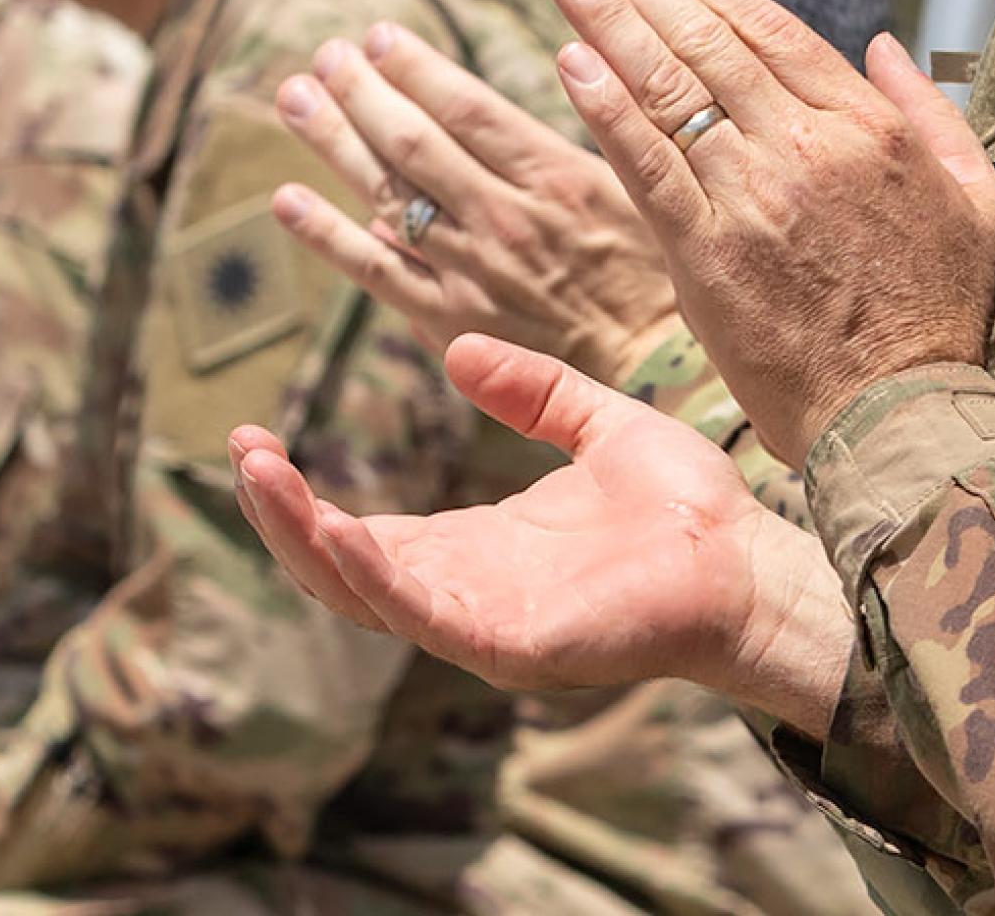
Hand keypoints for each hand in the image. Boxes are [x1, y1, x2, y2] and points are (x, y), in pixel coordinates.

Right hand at [228, 335, 853, 737]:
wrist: (752, 563)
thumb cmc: (687, 512)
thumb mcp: (596, 426)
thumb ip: (531, 393)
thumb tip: (458, 348)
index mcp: (477, 549)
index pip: (362, 532)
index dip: (303, 494)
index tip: (256, 435)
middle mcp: (466, 591)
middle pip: (341, 568)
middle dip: (282, 517)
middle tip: (242, 451)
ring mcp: (483, 625)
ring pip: (364, 595)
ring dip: (305, 541)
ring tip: (260, 478)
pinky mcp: (511, 645)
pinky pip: (423, 616)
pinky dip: (372, 577)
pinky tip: (333, 531)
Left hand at [274, 22, 681, 386]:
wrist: (664, 369)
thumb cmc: (662, 272)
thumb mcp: (638, 186)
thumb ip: (575, 141)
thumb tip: (508, 102)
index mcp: (555, 177)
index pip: (467, 108)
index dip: (416, 68)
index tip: (381, 36)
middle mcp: (505, 218)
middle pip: (415, 142)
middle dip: (363, 91)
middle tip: (328, 54)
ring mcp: (473, 270)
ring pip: (388, 194)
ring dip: (334, 140)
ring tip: (295, 96)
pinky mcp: (454, 320)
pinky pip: (376, 272)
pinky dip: (328, 234)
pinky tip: (287, 199)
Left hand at [539, 0, 994, 463]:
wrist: (902, 412)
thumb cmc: (942, 315)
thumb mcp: (980, 200)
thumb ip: (935, 114)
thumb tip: (885, 48)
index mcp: (867, 128)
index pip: (771, 30)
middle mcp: (806, 146)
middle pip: (706, 41)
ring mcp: (753, 197)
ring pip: (668, 89)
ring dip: (605, 21)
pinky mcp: (707, 253)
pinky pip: (647, 165)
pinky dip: (607, 109)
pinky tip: (569, 62)